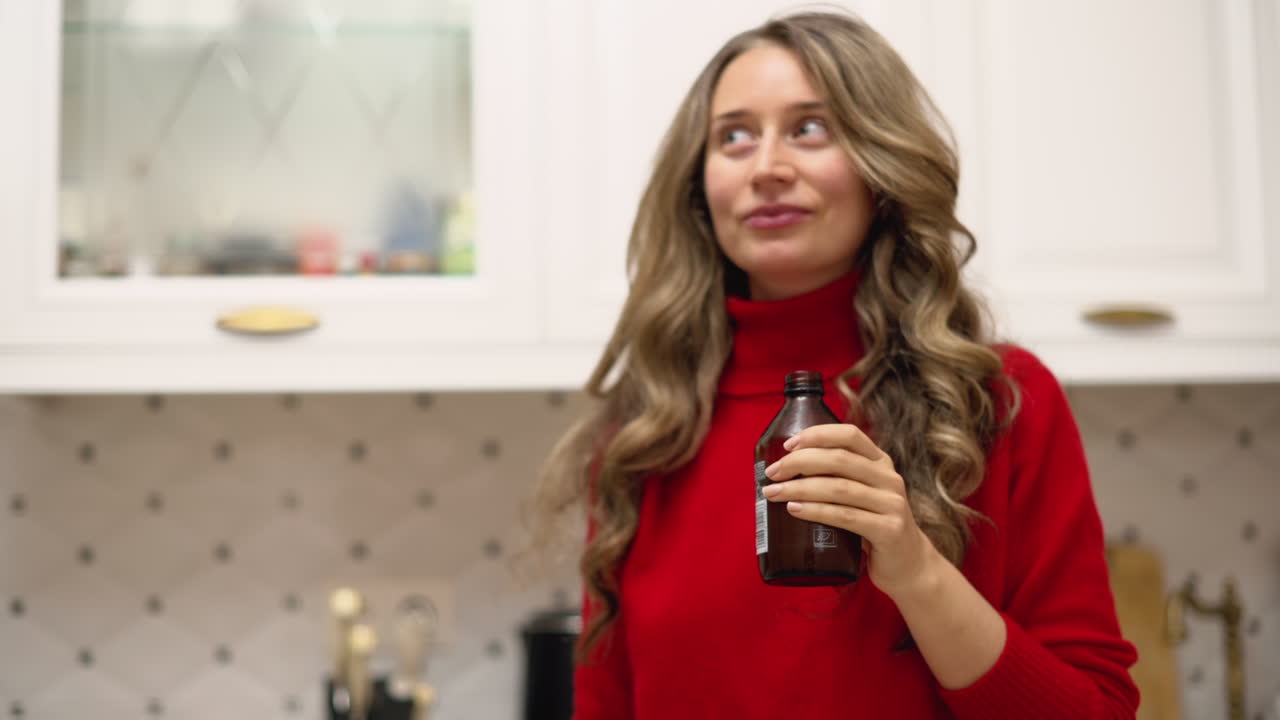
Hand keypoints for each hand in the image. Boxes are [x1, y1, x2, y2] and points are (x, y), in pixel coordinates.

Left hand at [761, 423, 940, 598]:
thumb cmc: (873, 526)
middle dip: (799, 462)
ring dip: (800, 488)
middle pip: (839, 459)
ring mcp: (892, 504)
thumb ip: (835, 479)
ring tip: (774, 493)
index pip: (850, 435)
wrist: (909, 566)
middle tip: (773, 473)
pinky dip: (816, 511)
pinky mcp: (889, 531)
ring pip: (839, 488)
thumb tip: (784, 470)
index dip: (817, 435)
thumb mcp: (860, 495)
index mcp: (880, 463)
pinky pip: (846, 517)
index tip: (788, 445)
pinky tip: (795, 509)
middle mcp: (889, 478)